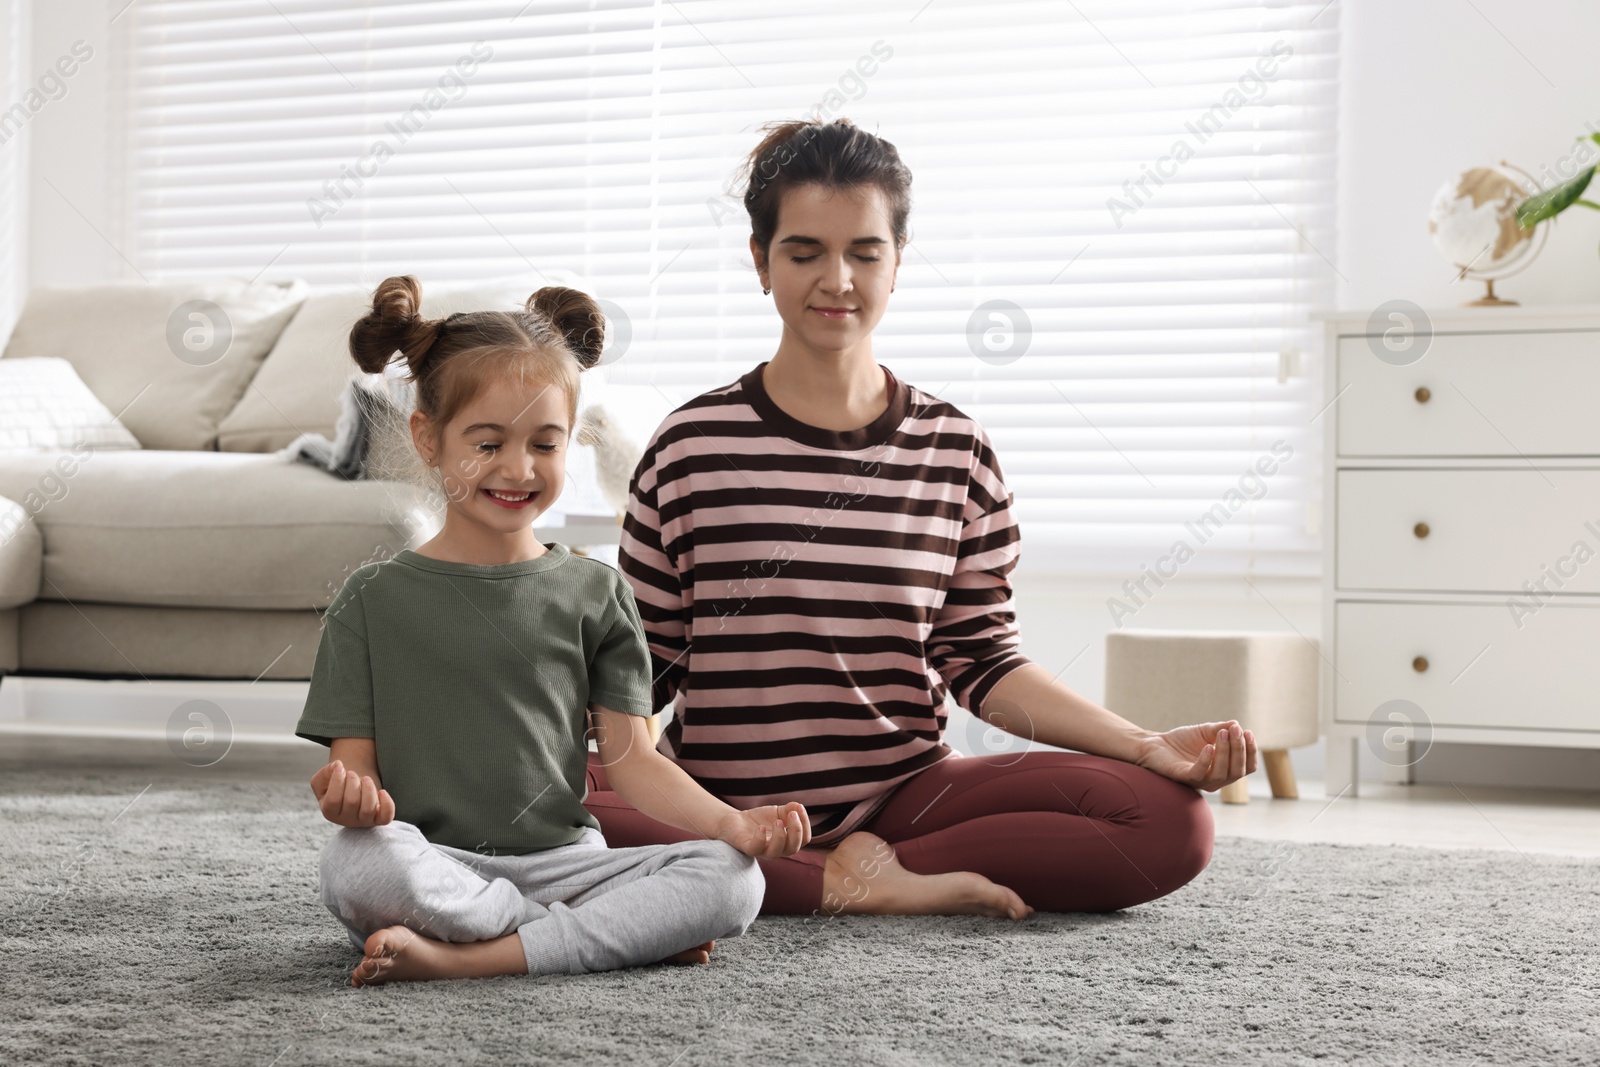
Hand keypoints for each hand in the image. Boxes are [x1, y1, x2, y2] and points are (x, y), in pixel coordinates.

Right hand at [310, 759, 394, 827]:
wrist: (353, 792)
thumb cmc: (337, 786)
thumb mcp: (323, 781)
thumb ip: (325, 773)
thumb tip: (337, 765)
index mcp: (330, 812)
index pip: (333, 800)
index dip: (337, 780)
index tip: (340, 767)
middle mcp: (346, 820)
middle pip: (352, 802)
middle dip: (353, 781)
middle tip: (352, 773)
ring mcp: (363, 821)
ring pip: (368, 809)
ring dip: (368, 789)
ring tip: (365, 779)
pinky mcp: (379, 819)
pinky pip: (386, 817)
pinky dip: (387, 804)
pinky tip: (382, 791)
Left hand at [713, 802, 811, 858]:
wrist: (735, 820)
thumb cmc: (759, 819)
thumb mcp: (777, 812)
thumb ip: (789, 810)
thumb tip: (798, 806)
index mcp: (787, 842)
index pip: (804, 839)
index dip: (805, 824)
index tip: (799, 808)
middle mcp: (776, 849)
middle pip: (793, 848)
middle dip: (796, 831)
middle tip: (792, 814)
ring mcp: (762, 850)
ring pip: (775, 853)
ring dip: (780, 837)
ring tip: (777, 821)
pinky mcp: (747, 848)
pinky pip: (755, 849)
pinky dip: (760, 838)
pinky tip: (760, 827)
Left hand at [1134, 720, 1257, 791]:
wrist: (1156, 744)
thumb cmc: (1183, 740)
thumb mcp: (1206, 731)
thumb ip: (1222, 729)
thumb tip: (1236, 725)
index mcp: (1224, 770)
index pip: (1247, 767)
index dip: (1251, 752)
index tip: (1248, 732)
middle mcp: (1215, 780)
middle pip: (1237, 771)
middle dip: (1239, 749)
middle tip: (1235, 730)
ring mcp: (1200, 781)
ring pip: (1221, 774)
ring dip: (1225, 752)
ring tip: (1222, 734)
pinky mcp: (1184, 778)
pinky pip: (1199, 774)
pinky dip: (1206, 761)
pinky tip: (1208, 746)